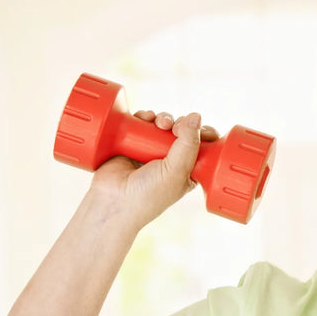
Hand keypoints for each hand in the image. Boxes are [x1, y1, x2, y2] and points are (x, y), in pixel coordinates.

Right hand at [87, 110, 219, 228]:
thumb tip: (196, 115)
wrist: (112, 199)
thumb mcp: (176, 171)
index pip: (204, 147)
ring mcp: (151, 150)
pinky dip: (145, 117)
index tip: (203, 130)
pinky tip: (145, 119)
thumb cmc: (148, 195)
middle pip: (184, 131)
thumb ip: (189, 144)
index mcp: (188, 171)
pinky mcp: (132, 141)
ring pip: (163, 124)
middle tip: (176, 128)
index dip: (204, 134)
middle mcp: (171, 160)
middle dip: (182, 124)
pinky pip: (143, 122)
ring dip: (164, 119)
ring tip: (159, 124)